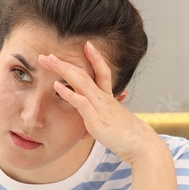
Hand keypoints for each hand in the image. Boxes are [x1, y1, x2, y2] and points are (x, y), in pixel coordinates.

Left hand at [39, 41, 160, 163]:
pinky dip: (68, 93)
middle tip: (47, 55)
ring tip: (48, 61)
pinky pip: (80, 102)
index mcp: (107, 97)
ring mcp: (99, 106)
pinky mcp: (96, 119)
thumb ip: (98, 119)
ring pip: (80, 82)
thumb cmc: (124, 135)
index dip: (95, 58)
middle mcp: (103, 98)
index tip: (87, 44)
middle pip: (83, 73)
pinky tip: (56, 86)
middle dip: (64, 63)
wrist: (140, 145)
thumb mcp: (110, 122)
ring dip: (62, 70)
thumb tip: (87, 125)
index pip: (102, 72)